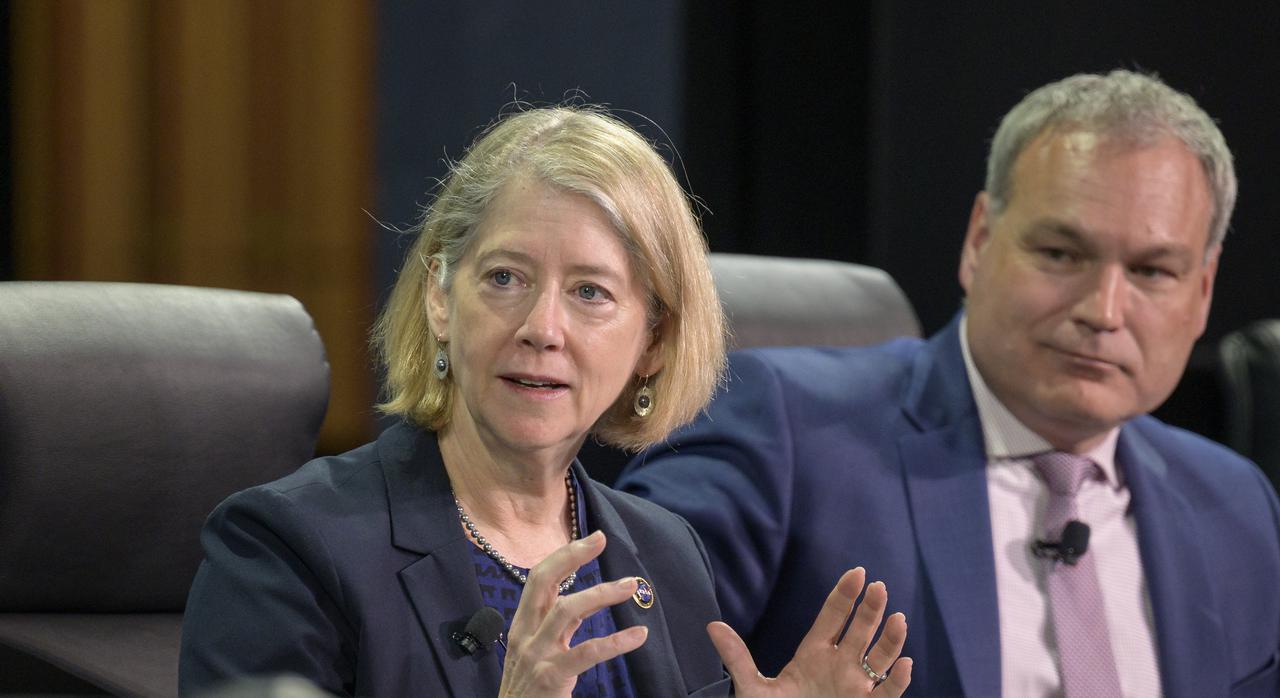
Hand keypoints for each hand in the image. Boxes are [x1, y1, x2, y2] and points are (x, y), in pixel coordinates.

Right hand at [498, 530, 648, 696]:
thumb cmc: (530, 688)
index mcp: (523, 625)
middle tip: (601, 540)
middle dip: (571, 557)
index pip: (539, 579)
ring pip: (566, 611)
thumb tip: (586, 600)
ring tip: (630, 586)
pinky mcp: (550, 677)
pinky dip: (616, 641)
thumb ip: (558, 627)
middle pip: (544, 583)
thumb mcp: (537, 651)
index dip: (564, 556)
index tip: (591, 540)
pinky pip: (587, 653)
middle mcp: (525, 635)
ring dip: (601, 594)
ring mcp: (536, 655)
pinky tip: (638, 635)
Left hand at [708, 567, 911, 696]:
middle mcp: (839, 664)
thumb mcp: (754, 688)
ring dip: (891, 640)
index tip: (857, 571)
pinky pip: (888, 693)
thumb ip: (738, 658)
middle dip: (870, 609)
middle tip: (879, 586)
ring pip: (880, 658)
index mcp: (814, 652)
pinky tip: (906, 664)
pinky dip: (899, 680)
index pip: (833, 616)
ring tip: (899, 618)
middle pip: (860, 630)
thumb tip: (711, 626)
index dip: (845, 595)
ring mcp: (855, 686)